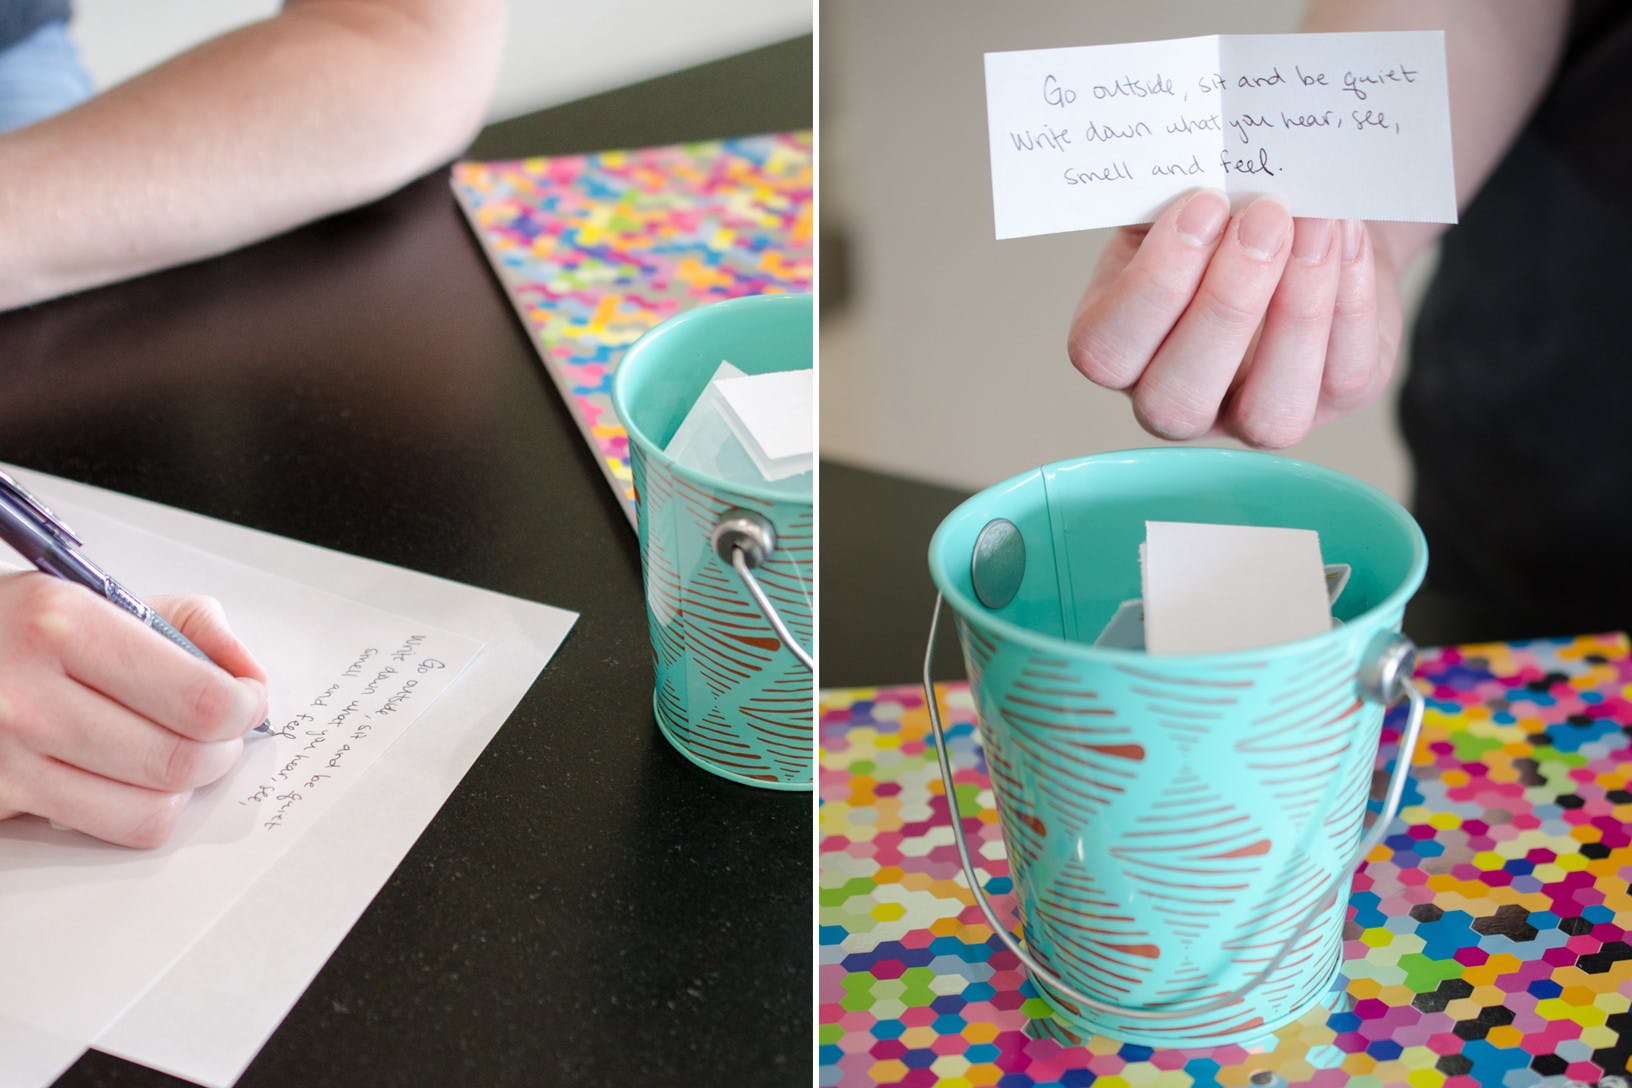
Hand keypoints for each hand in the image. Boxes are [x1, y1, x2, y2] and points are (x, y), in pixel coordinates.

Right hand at [0, 575, 268, 846]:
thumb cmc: (16, 626)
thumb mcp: (93, 594)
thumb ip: (188, 625)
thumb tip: (250, 678)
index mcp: (63, 625)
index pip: (199, 699)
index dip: (243, 708)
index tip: (246, 701)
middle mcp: (28, 696)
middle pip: (181, 761)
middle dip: (222, 751)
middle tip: (219, 734)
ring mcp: (7, 759)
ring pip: (150, 811)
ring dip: (183, 787)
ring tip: (174, 753)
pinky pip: (105, 830)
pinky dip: (135, 808)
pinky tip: (126, 774)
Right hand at [1066, 188, 1402, 448]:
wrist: (1295, 219)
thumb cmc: (1222, 213)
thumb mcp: (1179, 201)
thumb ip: (1174, 195)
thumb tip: (1209, 168)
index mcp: (1120, 347)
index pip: (1106, 351)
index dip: (1153, 285)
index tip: (1202, 205)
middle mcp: (1175, 399)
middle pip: (1176, 401)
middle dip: (1225, 306)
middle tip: (1265, 219)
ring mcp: (1251, 415)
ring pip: (1269, 415)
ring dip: (1297, 315)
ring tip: (1317, 227)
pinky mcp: (1330, 400)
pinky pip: (1345, 373)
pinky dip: (1351, 300)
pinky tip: (1346, 237)